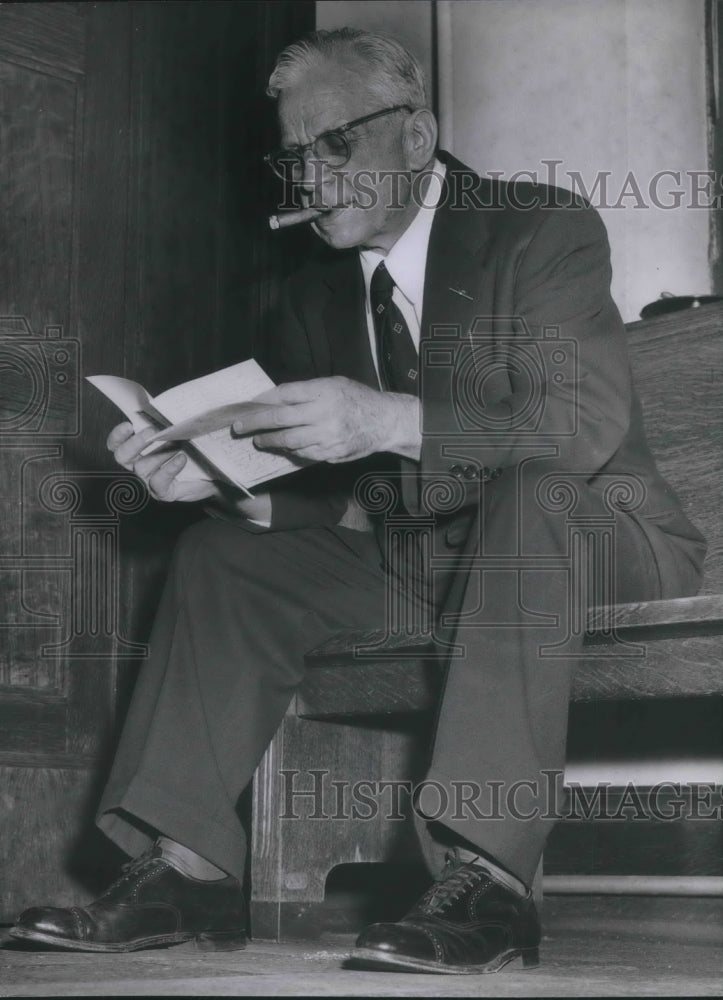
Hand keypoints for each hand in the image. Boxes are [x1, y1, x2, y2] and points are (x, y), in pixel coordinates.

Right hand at [107, 423, 220, 502]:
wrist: (212, 475)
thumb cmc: (194, 451)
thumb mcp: (181, 434)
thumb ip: (170, 423)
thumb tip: (170, 409)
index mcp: (139, 450)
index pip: (117, 444)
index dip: (117, 436)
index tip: (128, 425)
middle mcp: (139, 466)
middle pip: (123, 456)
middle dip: (135, 443)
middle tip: (152, 432)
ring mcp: (149, 481)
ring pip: (143, 467)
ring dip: (160, 453)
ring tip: (178, 443)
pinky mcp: (163, 492)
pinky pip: (159, 482)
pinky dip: (169, 469)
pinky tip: (181, 459)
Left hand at [233, 377, 421, 462]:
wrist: (385, 421)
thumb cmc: (357, 399)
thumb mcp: (334, 384)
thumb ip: (306, 392)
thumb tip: (274, 400)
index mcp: (324, 391)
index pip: (285, 394)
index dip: (263, 400)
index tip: (250, 405)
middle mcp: (324, 414)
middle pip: (280, 419)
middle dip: (255, 423)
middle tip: (239, 427)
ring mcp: (328, 436)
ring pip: (288, 441)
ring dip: (269, 441)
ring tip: (259, 440)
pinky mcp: (331, 453)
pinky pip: (303, 454)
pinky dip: (290, 451)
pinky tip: (283, 448)